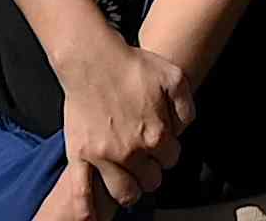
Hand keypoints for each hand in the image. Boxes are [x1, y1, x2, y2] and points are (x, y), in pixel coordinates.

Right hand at [48, 36, 192, 206]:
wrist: (92, 60)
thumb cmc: (133, 66)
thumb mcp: (174, 77)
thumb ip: (186, 106)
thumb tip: (183, 129)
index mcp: (157, 134)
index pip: (172, 159)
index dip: (168, 150)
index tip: (161, 143)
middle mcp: (131, 151)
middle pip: (151, 180)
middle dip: (151, 172)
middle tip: (145, 162)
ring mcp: (103, 157)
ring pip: (123, 192)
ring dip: (129, 191)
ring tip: (129, 183)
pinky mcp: (79, 156)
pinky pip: (81, 192)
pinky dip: (86, 210)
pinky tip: (91, 219)